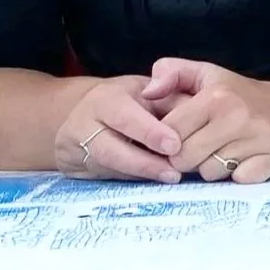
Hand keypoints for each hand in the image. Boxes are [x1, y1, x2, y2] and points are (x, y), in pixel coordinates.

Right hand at [55, 77, 182, 182]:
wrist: (84, 112)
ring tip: (170, 178)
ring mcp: (73, 149)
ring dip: (140, 175)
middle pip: (109, 150)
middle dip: (144, 163)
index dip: (149, 133)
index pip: (125, 117)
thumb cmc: (127, 99)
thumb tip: (195, 114)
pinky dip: (131, 179)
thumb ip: (169, 99)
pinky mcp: (73, 168)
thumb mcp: (147, 90)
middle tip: (175, 172)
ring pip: (107, 168)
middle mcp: (83, 124)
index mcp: (104, 99)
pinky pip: (104, 177)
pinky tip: (152, 179)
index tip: (175, 145)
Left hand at [143, 59, 269, 183]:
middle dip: (189, 158)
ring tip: (225, 152)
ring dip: (213, 168)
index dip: (170, 139)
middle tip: (203, 147)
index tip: (183, 135)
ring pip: (210, 173)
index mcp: (215, 97)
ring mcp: (259, 139)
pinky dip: (239, 174)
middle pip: (185, 159)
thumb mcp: (208, 74)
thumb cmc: (244, 95)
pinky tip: (246, 160)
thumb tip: (147, 93)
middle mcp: (237, 117)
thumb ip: (171, 73)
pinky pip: (239, 180)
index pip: (168, 134)